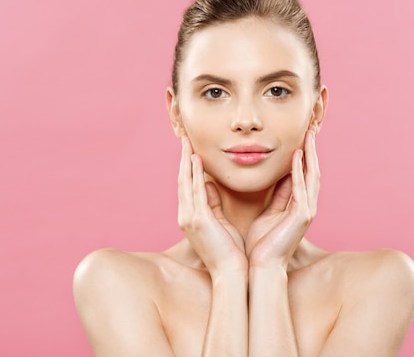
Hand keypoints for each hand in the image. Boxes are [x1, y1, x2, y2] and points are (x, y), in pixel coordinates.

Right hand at [177, 137, 246, 274]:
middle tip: (184, 140)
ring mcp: (189, 218)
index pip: (187, 187)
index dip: (187, 167)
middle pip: (182, 181)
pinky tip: (196, 160)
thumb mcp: (220, 222)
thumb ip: (213, 203)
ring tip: (187, 144)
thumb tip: (209, 184)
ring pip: (185, 183)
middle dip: (183, 160)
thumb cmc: (230, 251)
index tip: (190, 150)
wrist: (232, 273)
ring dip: (186, 162)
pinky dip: (195, 174)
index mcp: (191, 218)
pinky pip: (195, 191)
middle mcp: (185, 216)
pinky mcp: (198, 220)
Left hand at [245, 127, 319, 268]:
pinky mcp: (302, 217)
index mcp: (297, 206)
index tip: (302, 135)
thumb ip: (276, 196)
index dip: (305, 154)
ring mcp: (307, 211)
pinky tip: (297, 156)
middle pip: (313, 171)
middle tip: (311, 128)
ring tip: (309, 135)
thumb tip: (278, 177)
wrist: (261, 267)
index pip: (304, 174)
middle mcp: (306, 206)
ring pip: (312, 176)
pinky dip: (299, 172)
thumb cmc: (261, 244)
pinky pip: (302, 189)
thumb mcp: (268, 213)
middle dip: (312, 150)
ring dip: (311, 155)